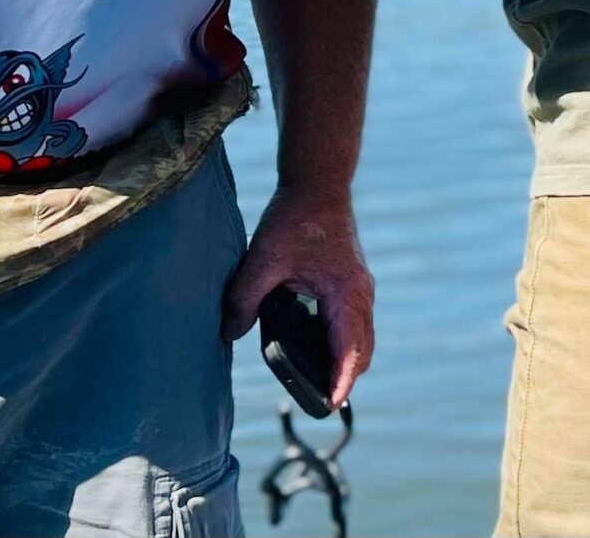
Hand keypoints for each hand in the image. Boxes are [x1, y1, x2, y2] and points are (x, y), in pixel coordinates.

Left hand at [222, 185, 374, 408]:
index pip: (349, 350)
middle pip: (362, 351)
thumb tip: (227, 334)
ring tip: (320, 384)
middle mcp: (360, 294)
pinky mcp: (353, 283)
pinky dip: (345, 344)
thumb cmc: (294, 218)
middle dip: (345, 379)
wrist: (318, 183)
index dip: (341, 382)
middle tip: (319, 402)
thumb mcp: (262, 259)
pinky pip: (355, 324)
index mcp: (345, 292)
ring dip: (346, 362)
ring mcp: (360, 288)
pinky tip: (320, 349)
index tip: (330, 406)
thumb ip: (244, 299)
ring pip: (362, 339)